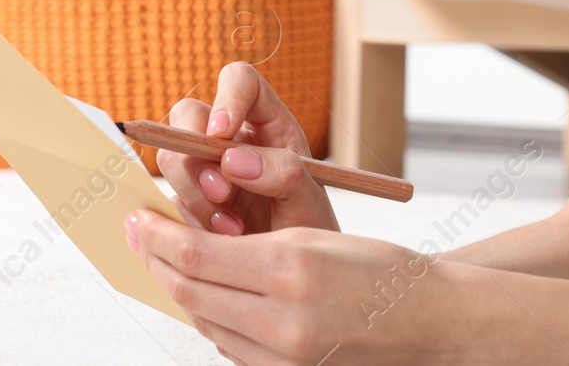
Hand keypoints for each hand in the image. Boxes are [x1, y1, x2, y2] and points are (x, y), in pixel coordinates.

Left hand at [126, 210, 459, 364]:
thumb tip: (189, 244)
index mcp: (293, 268)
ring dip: (179, 289)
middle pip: (191, 291)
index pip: (197, 254)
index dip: (158, 235)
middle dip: (157, 260)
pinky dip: (211, 316)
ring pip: (205, 320)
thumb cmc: (383, 270)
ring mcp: (283, 357)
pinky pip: (230, 345)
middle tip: (137, 234)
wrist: (430, 322)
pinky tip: (206, 294)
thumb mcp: (318, 236)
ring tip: (165, 259)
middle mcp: (283, 320)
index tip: (137, 217)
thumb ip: (254, 244)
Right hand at [158, 61, 340, 235]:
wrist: (294, 277)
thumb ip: (283, 173)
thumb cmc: (309, 229)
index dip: (226, 97)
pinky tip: (216, 238)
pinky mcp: (186, 201)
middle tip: (222, 193)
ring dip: (194, 193)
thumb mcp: (309, 200)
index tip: (220, 134)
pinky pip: (166, 198)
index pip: (240, 81)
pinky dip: (186, 221)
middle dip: (197, 155)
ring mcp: (204, 169)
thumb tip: (233, 159)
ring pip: (171, 157)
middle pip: (188, 116)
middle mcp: (230, 139)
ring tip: (231, 228)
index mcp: (267, 123)